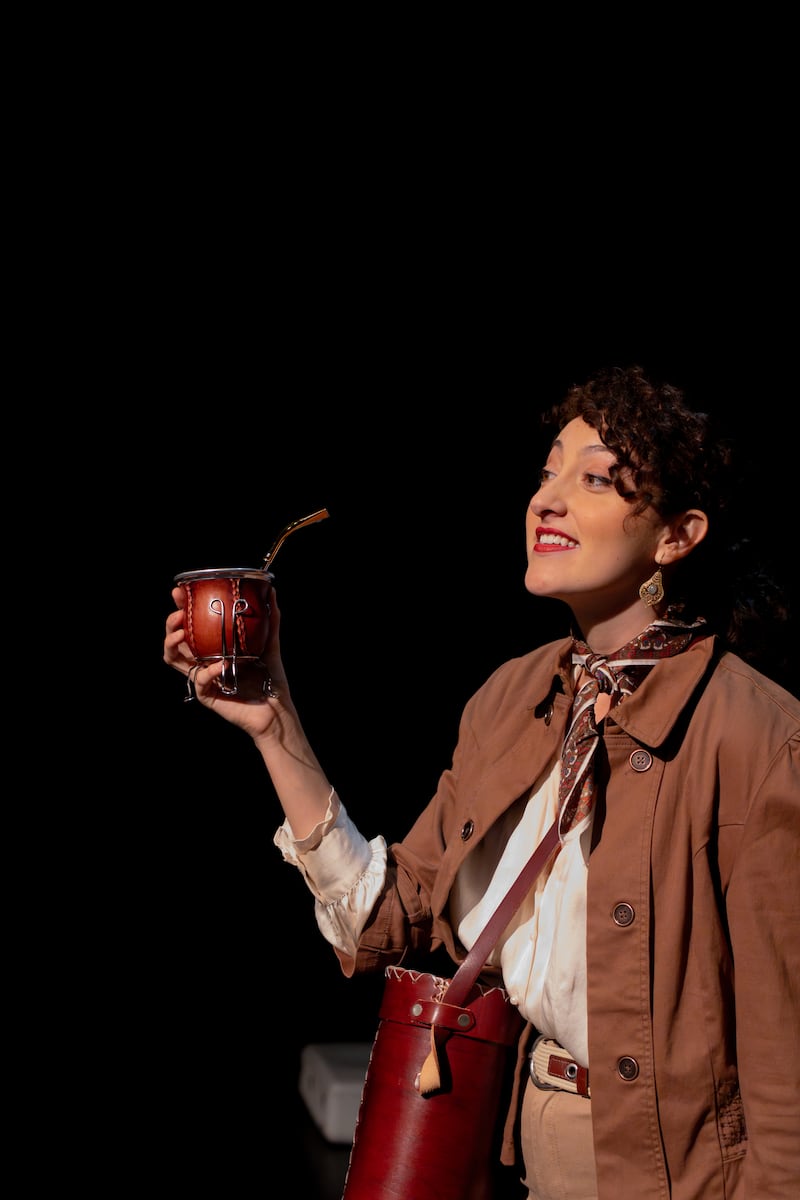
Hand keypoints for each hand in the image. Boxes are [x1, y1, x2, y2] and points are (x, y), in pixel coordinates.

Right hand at [163, 585, 289, 739]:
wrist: (276, 708)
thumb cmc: (270, 678)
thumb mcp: (270, 644)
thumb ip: (270, 619)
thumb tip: (271, 591)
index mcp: (213, 648)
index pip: (190, 625)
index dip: (181, 608)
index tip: (180, 592)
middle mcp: (203, 661)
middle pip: (174, 640)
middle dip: (170, 623)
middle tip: (179, 613)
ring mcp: (202, 678)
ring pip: (173, 660)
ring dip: (172, 644)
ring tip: (181, 633)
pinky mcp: (207, 696)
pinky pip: (200, 681)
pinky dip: (208, 671)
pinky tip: (221, 665)